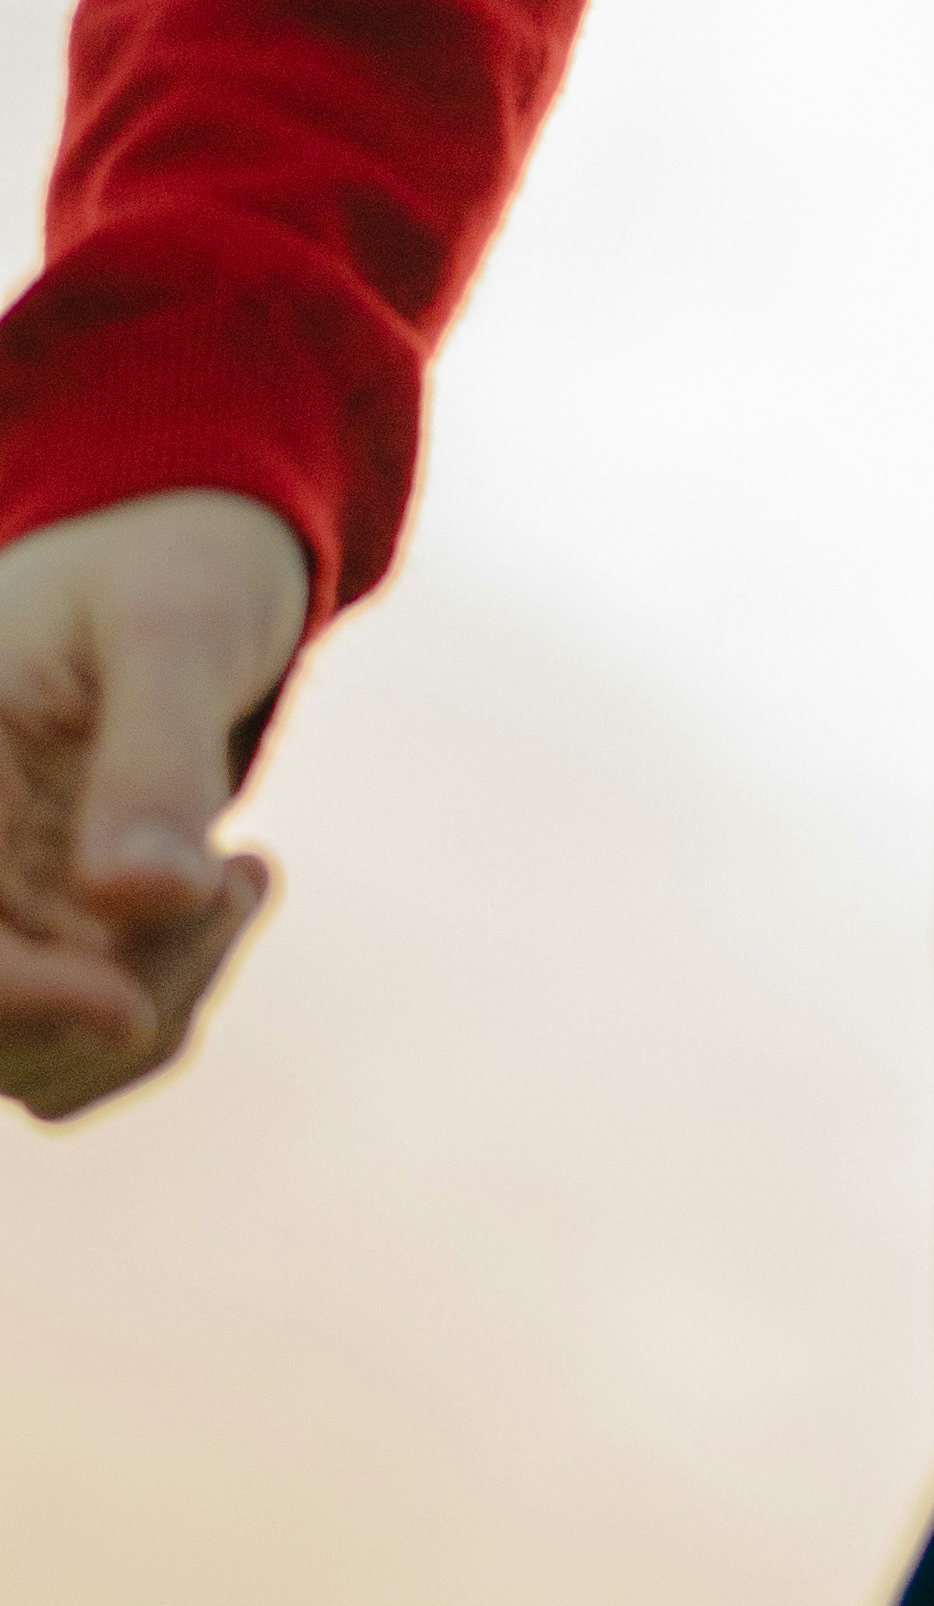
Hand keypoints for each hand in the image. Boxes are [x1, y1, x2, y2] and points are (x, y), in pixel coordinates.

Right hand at [0, 489, 313, 1123]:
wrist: (189, 548)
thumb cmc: (176, 558)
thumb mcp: (176, 622)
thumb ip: (152, 751)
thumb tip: (136, 900)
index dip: (16, 1002)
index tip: (131, 1008)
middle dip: (128, 994)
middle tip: (238, 876)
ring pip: (40, 1058)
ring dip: (160, 1000)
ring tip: (239, 872)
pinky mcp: (37, 938)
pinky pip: (79, 1047)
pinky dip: (165, 1004)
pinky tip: (226, 892)